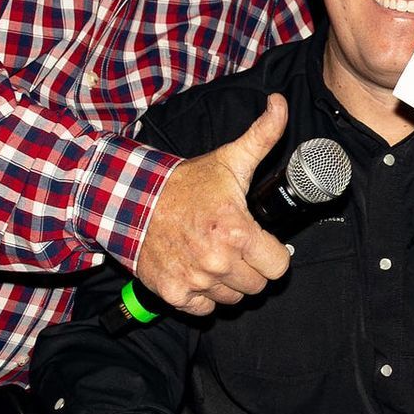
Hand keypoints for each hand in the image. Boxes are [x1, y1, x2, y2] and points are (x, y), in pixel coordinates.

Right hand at [133, 96, 291, 316]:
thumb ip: (262, 135)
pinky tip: (196, 270)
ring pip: (232, 298)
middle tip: (234, 246)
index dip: (273, 254)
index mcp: (237, 231)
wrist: (132, 200)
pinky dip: (202, 296)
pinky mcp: (174, 294)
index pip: (279, 267)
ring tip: (214, 256)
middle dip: (250, 267)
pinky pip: (204, 309)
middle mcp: (217, 261)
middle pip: (257, 285)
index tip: (260, 242)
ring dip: (227, 282)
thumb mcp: (228, 159)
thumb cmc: (186, 184)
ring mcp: (195, 280)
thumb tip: (281, 104)